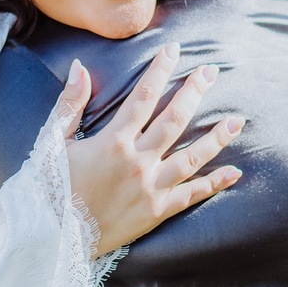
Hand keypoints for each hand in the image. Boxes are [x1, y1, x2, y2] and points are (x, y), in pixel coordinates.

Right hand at [57, 44, 243, 255]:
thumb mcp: (53, 141)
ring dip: (216, 137)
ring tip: (238, 121)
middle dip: (194, 92)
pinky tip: (234, 172)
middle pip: (174, 120)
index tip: (174, 49)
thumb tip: (80, 67)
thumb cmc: (49, 186)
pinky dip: (214, 184)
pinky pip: (191, 196)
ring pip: (192, 157)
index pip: (144, 97)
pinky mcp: (157, 212)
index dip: (160, 70)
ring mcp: (150, 188)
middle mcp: (137, 162)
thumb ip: (70, 103)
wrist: (50, 237)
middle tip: (211, 71)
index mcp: (112, 141)